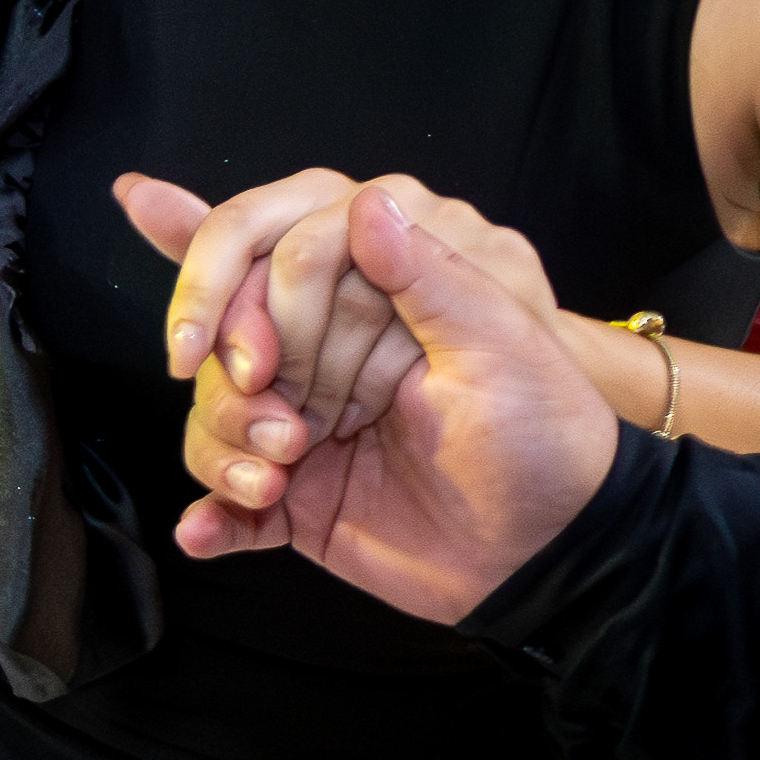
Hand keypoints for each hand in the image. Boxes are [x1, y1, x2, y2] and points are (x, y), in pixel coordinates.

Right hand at [160, 185, 621, 619]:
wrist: (554, 555)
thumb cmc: (546, 440)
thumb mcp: (502, 347)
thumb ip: (429, 274)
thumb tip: (367, 204)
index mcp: (377, 297)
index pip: (265, 263)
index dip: (233, 304)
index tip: (251, 362)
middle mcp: (330, 351)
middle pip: (220, 341)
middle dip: (226, 388)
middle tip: (282, 431)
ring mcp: (306, 422)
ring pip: (210, 414)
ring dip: (219, 450)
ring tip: (271, 486)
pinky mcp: (296, 493)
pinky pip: (222, 497)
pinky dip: (207, 518)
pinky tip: (204, 531)